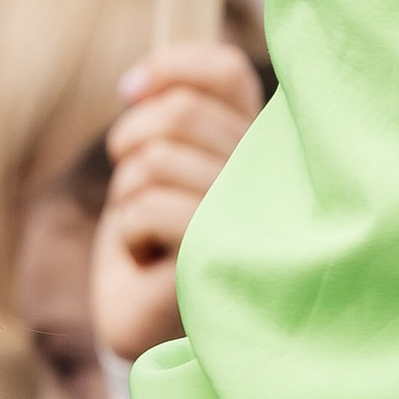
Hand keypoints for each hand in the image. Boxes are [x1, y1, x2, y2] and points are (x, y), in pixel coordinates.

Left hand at [93, 40, 263, 363]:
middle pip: (181, 114)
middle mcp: (270, 176)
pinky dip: (128, 236)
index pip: (226, 73)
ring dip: (128, 199)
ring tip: (150, 236)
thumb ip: (166, 120)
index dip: (173, 68)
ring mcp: (252, 216)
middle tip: (131, 187)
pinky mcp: (223, 254)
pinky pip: (147, 208)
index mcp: (258, 146)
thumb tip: (137, 83)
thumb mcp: (157, 171)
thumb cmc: (155, 248)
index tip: (129, 89)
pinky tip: (151, 264)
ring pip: (155, 160)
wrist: (149, 331)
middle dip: (131, 144)